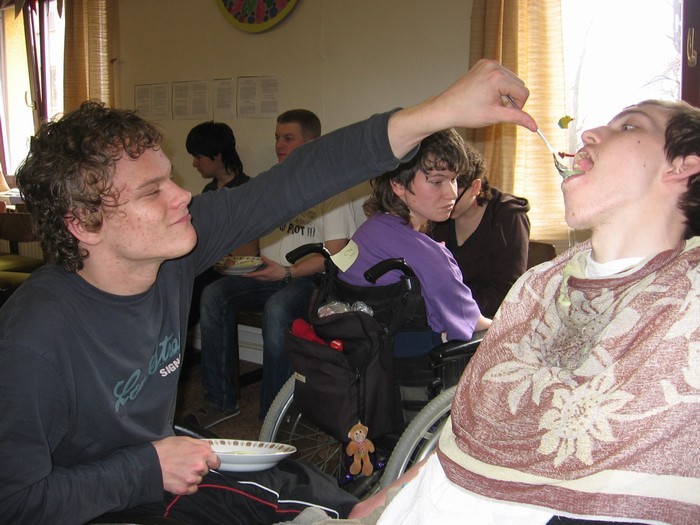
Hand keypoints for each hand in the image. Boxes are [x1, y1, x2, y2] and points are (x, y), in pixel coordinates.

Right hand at [152, 436, 219, 494]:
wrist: (150, 463)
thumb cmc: (164, 450)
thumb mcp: (185, 439)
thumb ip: (200, 444)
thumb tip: (208, 448)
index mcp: (202, 453)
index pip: (215, 461)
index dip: (210, 461)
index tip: (208, 462)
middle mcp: (199, 467)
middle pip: (205, 470)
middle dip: (198, 467)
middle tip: (186, 463)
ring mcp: (192, 479)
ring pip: (198, 479)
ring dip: (192, 476)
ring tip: (180, 469)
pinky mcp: (184, 488)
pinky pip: (192, 489)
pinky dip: (187, 485)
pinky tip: (179, 478)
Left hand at [244, 256, 284, 281]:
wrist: (285, 274)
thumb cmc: (279, 269)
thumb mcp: (272, 263)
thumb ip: (266, 260)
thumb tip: (261, 257)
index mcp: (265, 273)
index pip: (254, 275)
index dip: (248, 275)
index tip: (243, 275)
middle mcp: (264, 278)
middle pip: (255, 278)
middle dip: (250, 276)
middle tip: (245, 273)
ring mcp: (266, 280)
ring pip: (257, 279)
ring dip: (253, 277)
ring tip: (250, 273)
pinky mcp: (267, 280)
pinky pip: (260, 279)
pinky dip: (257, 277)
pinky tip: (257, 274)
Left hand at [388, 59, 537, 157]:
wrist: (445, 108)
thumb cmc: (467, 113)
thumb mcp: (495, 116)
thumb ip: (518, 118)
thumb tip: (535, 127)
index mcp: (498, 77)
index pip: (523, 92)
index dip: (518, 106)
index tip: (504, 113)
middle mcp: (494, 65)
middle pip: (518, 84)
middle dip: (511, 98)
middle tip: (495, 108)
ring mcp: (487, 63)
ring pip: (510, 79)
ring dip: (505, 92)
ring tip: (488, 101)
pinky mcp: (482, 64)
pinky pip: (500, 75)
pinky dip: (498, 85)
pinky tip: (485, 94)